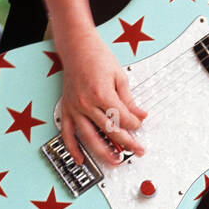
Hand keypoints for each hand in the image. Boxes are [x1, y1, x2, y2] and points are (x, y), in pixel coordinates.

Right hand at [58, 30, 147, 166]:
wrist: (77, 47)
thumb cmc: (97, 57)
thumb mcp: (119, 76)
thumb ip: (129, 100)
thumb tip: (141, 115)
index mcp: (102, 94)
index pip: (123, 118)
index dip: (135, 124)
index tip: (140, 125)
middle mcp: (87, 104)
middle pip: (109, 131)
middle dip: (126, 143)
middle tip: (138, 151)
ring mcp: (75, 108)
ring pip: (89, 137)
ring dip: (103, 152)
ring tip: (115, 160)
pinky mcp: (67, 109)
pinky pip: (67, 133)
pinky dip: (73, 148)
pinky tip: (80, 158)